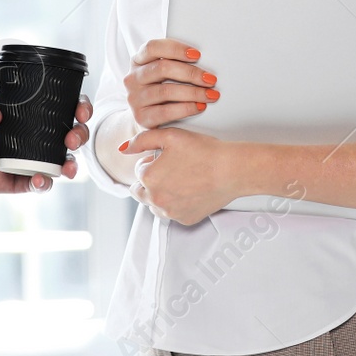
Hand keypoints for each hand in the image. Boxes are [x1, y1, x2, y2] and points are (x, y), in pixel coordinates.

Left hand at [0, 94, 91, 193]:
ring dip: (72, 165)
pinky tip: (39, 180)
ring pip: (65, 162)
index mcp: (37, 115)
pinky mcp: (25, 180)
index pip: (67, 108)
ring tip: (67, 167)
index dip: (80, 108)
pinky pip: (41, 184)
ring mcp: (37, 160)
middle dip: (80, 136)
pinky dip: (44, 184)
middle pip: (73, 135)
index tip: (80, 111)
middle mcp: (43, 138)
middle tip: (72, 139)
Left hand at [121, 126, 243, 225]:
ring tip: (180, 179)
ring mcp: (171, 213)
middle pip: (140, 191)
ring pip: (155, 204)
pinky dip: (176, 204)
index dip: (152, 161)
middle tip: (171, 169)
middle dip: (150, 180)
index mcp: (149, 178)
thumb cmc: (204, 151)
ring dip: (161, 194)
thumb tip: (124, 148)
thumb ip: (142, 140)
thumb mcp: (170, 136)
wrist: (232, 170)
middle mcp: (156, 199)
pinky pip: (172, 213)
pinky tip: (189, 190)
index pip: (139, 170)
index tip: (167, 157)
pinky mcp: (185, 220)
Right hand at [124, 38, 218, 128]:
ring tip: (210, 94)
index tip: (197, 55)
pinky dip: (186, 108)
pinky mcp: (141, 117)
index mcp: (138, 61)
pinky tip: (199, 106)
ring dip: (193, 92)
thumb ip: (174, 62)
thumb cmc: (161, 89)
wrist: (147, 119)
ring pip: (165, 91)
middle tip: (211, 79)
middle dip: (190, 73)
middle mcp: (133, 78)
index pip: (152, 47)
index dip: (175, 49)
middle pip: (162, 69)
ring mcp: (135, 98)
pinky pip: (166, 112)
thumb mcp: (161, 73)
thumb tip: (203, 59)